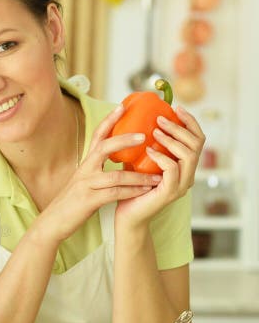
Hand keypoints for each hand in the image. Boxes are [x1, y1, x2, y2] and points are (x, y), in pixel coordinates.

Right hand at [38, 104, 164, 241]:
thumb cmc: (73, 201)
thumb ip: (98, 168)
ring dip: (138, 176)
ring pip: (115, 175)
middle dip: (124, 140)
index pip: (97, 136)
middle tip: (145, 135)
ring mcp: (86, 185)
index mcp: (86, 163)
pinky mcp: (89, 201)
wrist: (54, 221)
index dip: (109, 120)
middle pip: (103, 148)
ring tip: (157, 176)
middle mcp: (85, 170)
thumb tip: (117, 160)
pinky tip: (145, 191)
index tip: (122, 106)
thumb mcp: (85, 180)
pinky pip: (114, 194)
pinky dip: (132, 192)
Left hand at [115, 106, 204, 227]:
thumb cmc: (131, 187)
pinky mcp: (170, 193)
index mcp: (184, 166)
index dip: (190, 122)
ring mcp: (181, 185)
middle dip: (180, 127)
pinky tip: (148, 150)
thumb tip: (135, 119)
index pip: (197, 139)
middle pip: (197, 144)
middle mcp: (188, 175)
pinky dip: (161, 156)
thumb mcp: (138, 161)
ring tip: (154, 132)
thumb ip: (143, 144)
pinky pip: (173, 169)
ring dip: (172, 140)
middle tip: (161, 118)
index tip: (176, 108)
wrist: (126, 214)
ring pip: (189, 155)